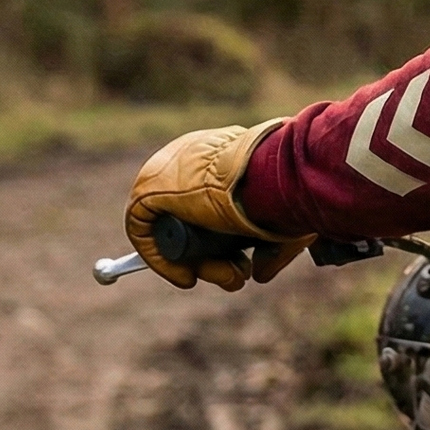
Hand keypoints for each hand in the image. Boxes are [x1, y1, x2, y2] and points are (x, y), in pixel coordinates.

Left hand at [124, 120, 314, 290]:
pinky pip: (143, 231)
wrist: (271, 173)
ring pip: (175, 229)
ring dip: (200, 261)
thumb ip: (271, 246)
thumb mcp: (283, 217)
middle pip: (190, 218)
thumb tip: (260, 274)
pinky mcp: (148, 189)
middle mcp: (191, 158)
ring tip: (226, 275)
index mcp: (222, 153)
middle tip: (235, 272)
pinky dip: (161, 259)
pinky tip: (187, 276)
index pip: (208, 198)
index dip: (223, 234)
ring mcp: (167, 172)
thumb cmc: (286, 188)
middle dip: (214, 253)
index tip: (240, 257)